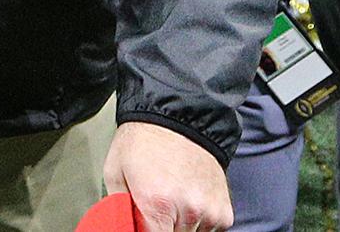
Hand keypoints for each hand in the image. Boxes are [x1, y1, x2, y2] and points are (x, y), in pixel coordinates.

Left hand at [103, 121, 231, 231]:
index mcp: (157, 204)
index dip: (144, 231)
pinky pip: (210, 230)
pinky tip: (187, 202)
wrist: (178, 118)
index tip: (142, 222)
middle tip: (153, 209)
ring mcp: (209, 212)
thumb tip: (122, 225)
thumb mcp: (115, 172)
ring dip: (180, 226)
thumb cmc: (143, 142)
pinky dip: (198, 222)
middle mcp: (188, 211)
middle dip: (161, 227)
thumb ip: (119, 207)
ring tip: (171, 202)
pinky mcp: (224, 211)